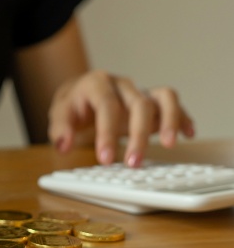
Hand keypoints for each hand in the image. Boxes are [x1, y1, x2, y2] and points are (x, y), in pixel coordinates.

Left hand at [47, 70, 193, 166]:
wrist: (82, 92)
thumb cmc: (74, 105)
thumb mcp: (60, 114)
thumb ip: (60, 129)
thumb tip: (63, 145)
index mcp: (97, 84)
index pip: (107, 106)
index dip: (107, 133)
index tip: (105, 159)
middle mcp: (122, 85)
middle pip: (138, 104)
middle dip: (138, 135)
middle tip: (134, 163)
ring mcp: (140, 91)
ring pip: (163, 97)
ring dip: (169, 120)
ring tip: (168, 145)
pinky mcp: (154, 100)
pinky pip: (173, 103)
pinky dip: (182, 117)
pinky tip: (188, 134)